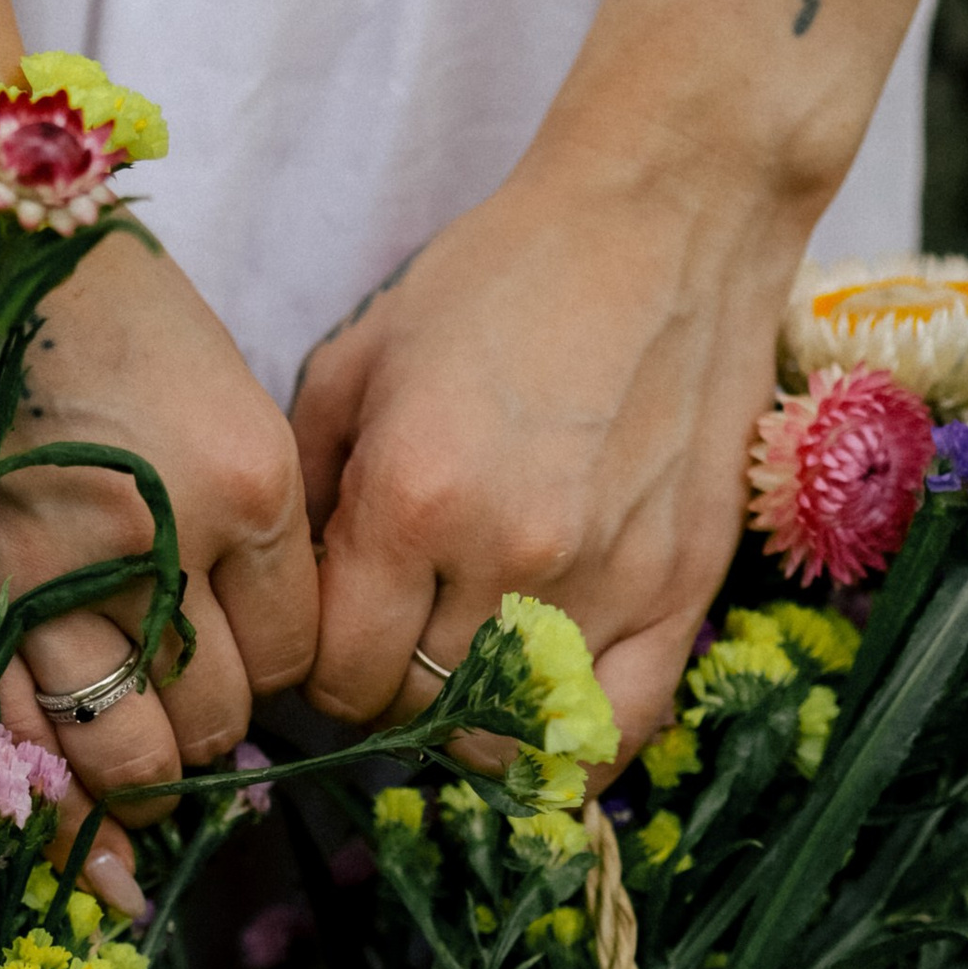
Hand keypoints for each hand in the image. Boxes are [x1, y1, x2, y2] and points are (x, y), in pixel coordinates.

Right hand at [0, 240, 314, 909]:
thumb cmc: (82, 297)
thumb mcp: (209, 392)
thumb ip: (229, 518)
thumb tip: (227, 637)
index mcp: (247, 480)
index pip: (292, 650)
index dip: (267, 668)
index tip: (237, 652)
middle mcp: (162, 545)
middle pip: (216, 715)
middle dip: (205, 729)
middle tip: (180, 706)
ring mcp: (51, 582)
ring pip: (125, 748)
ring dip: (134, 770)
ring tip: (131, 765)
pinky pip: (22, 737)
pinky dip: (53, 791)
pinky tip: (72, 812)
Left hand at [291, 138, 809, 759]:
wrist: (665, 218)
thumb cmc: (499, 277)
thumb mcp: (358, 363)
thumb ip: (309, 492)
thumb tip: (284, 597)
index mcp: (412, 500)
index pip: (338, 671)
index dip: (319, 669)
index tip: (332, 636)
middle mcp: (509, 556)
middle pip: (417, 710)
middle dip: (388, 691)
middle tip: (395, 645)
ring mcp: (607, 580)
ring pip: (508, 733)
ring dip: (471, 719)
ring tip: (463, 668)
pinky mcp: (683, 588)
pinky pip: (618, 730)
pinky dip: (568, 750)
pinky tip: (538, 724)